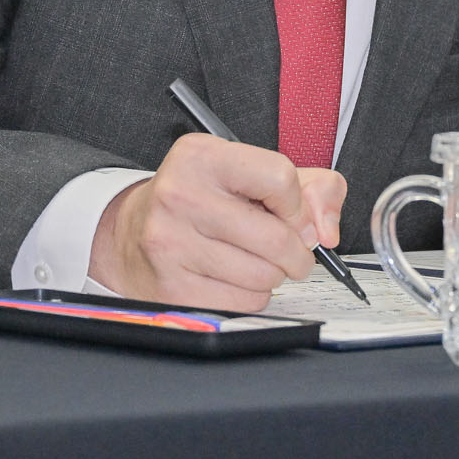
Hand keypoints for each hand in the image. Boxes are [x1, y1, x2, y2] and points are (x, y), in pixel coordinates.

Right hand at [88, 133, 345, 312]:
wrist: (132, 233)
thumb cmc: (203, 200)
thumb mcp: (251, 173)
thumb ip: (313, 188)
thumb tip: (327, 230)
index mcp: (202, 156)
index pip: (280, 177)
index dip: (297, 204)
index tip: (291, 213)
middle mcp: (180, 195)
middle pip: (277, 236)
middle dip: (297, 251)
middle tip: (292, 251)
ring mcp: (171, 243)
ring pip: (264, 275)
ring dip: (274, 275)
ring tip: (257, 261)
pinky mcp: (171, 287)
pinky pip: (243, 302)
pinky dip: (252, 295)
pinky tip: (235, 278)